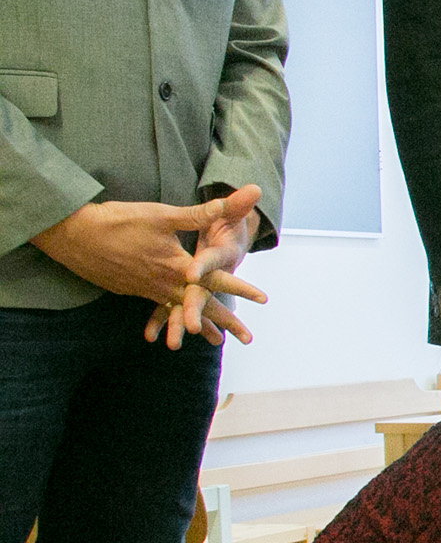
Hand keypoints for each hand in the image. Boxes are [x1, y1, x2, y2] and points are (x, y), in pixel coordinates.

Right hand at [33, 189, 266, 348]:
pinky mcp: (132, 289)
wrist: (74, 235)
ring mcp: (146, 289)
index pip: (216, 280)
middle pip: (201, 306)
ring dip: (199, 325)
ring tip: (216, 341)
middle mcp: (163, 283)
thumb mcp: (162, 215)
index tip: (263, 299)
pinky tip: (170, 328)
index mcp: (176, 266)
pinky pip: (157, 309)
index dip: (241, 288)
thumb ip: (197, 214)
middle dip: (225, 322)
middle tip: (247, 339)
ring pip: (179, 311)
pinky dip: (169, 319)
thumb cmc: (119, 221)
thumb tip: (227, 202)